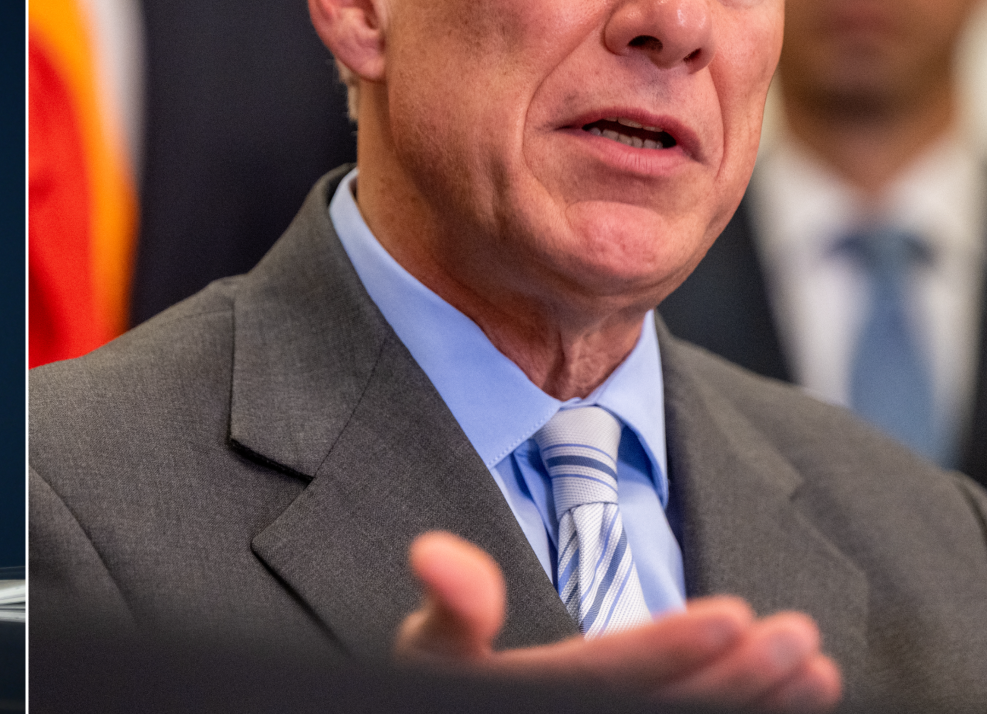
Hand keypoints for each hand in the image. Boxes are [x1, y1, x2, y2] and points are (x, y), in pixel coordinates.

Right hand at [395, 532, 840, 711]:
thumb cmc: (448, 684)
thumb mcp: (433, 648)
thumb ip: (453, 604)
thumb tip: (435, 552)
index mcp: (520, 701)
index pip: (600, 680)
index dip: (663, 650)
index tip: (731, 617)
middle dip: (736, 679)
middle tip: (798, 636)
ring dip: (762, 708)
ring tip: (817, 670)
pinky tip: (797, 702)